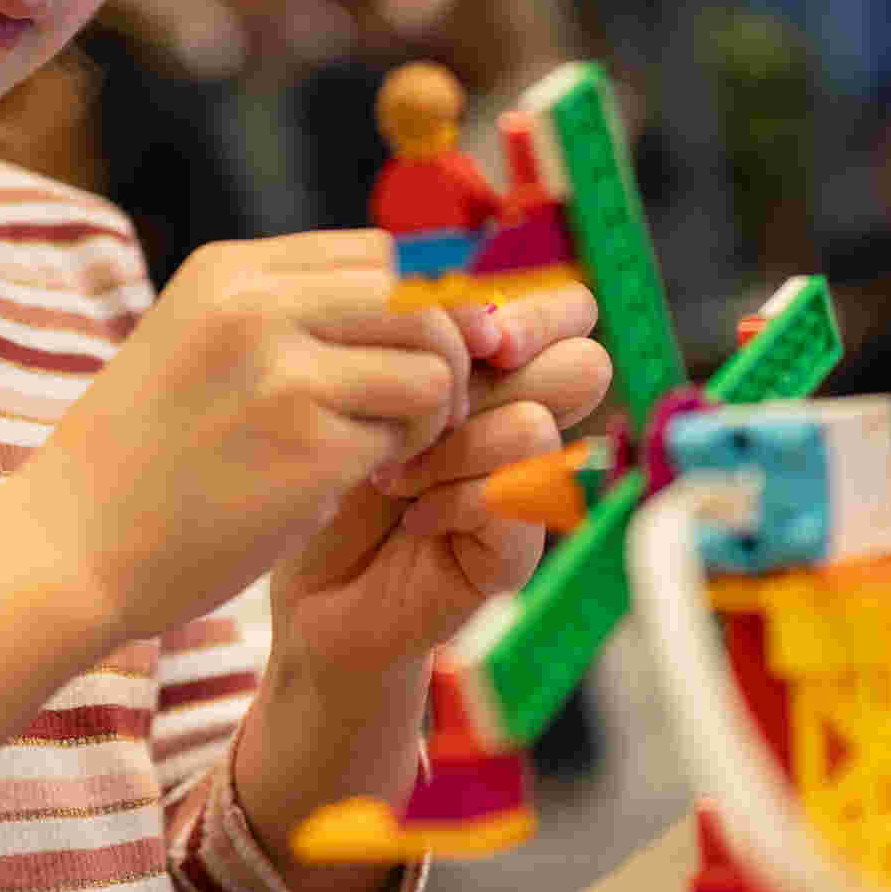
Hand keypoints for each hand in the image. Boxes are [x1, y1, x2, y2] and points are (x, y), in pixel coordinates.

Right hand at [20, 231, 479, 653]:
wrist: (70, 547)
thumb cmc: (142, 455)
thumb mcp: (197, 341)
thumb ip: (289, 311)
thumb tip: (424, 297)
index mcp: (230, 272)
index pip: (379, 253)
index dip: (423, 302)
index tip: (420, 352)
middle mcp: (258, 308)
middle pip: (419, 298)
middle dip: (446, 352)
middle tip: (422, 410)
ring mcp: (285, 377)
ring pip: (432, 364)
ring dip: (430, 412)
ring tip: (388, 448)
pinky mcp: (310, 451)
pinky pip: (407, 435)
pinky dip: (402, 461)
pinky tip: (362, 483)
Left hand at [268, 282, 610, 678]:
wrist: (305, 588)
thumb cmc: (327, 478)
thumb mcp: (364, 388)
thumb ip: (420, 339)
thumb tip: (468, 303)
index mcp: (498, 368)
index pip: (568, 309)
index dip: (531, 309)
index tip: (467, 332)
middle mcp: (524, 419)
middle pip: (584, 362)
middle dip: (506, 367)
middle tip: (437, 395)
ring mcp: (526, 487)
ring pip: (536, 423)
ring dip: (452, 443)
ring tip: (391, 471)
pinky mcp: (516, 551)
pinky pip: (512, 497)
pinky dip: (450, 500)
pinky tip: (410, 516)